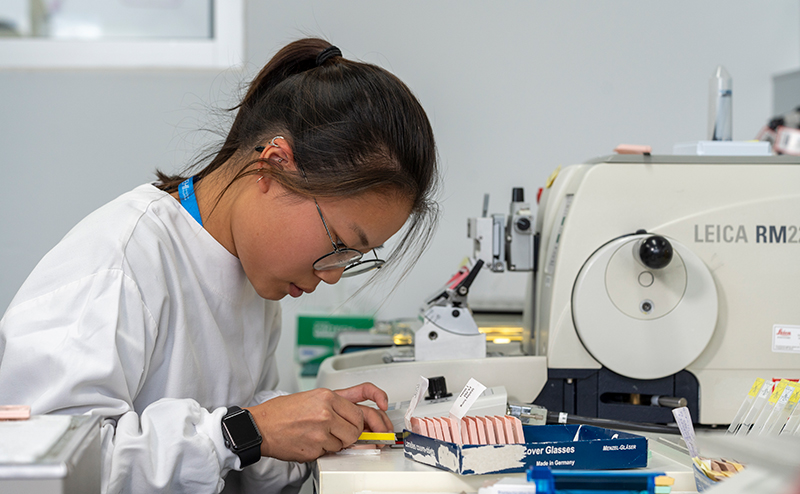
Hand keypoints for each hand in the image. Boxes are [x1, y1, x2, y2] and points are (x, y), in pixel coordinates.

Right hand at [245, 382, 391, 461]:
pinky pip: (331, 452)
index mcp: (327, 396)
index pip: (362, 410)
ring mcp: (320, 431)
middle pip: (357, 428)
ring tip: (319, 433)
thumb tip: (366, 410)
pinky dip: (324, 450)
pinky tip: (311, 441)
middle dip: (353, 432)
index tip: (384, 421)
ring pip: (346, 442)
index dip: (376, 417)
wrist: (260, 426)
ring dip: (337, 442)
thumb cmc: (283, 411)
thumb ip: (342, 401)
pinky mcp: (314, 448)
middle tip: (341, 431)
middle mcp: (326, 412)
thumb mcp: (314, 396)